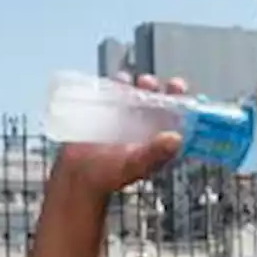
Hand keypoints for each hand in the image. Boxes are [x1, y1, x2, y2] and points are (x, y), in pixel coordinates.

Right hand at [56, 73, 189, 194]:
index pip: (175, 117)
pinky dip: (119, 85)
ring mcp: (127, 118)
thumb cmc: (108, 175)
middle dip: (158, 89)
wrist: (76, 176)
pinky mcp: (108, 113)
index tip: (177, 87)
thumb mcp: (133, 165)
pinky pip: (117, 93)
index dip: (179, 101)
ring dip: (140, 86)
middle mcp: (146, 126)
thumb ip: (153, 154)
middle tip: (150, 83)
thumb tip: (176, 139)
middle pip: (158, 101)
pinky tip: (118, 80)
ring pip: (139, 95)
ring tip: (134, 81)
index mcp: (158, 140)